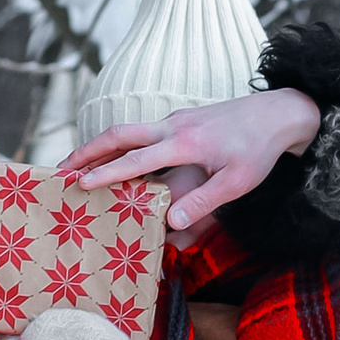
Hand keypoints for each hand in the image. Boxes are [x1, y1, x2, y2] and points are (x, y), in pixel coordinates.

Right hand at [61, 89, 319, 240]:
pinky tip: (114, 161)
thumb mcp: (237, 183)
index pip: (136, 160)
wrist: (279, 114)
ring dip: (100, 147)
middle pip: (119, 135)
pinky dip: (121, 147)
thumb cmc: (259, 150)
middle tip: (61, 169)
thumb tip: (170, 225)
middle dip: (87, 151)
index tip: (80, 185)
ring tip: (76, 165)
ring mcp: (175, 122)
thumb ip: (203, 203)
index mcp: (183, 142)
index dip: (106, 173)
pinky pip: (142, 134)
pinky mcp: (180, 123)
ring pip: (128, 132)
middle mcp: (172, 127)